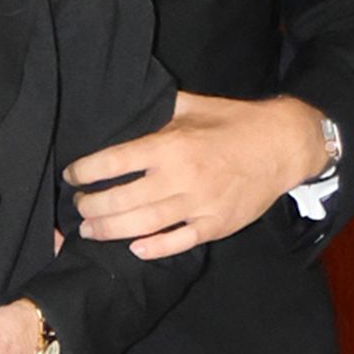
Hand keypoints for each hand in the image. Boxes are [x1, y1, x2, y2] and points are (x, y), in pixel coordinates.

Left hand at [67, 92, 331, 259]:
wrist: (282, 146)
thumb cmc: (234, 122)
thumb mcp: (192, 106)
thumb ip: (157, 112)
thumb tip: (124, 108)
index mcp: (171, 145)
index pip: (114, 162)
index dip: (85, 171)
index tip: (72, 175)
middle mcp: (181, 178)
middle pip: (121, 200)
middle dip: (91, 206)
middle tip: (78, 206)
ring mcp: (199, 205)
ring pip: (143, 225)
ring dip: (110, 231)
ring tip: (90, 230)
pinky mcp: (215, 225)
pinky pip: (178, 242)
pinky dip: (154, 248)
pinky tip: (134, 248)